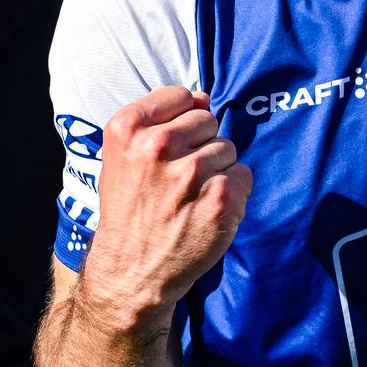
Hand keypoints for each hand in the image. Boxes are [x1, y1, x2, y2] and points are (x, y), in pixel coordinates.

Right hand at [83, 87, 250, 332]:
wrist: (132, 271)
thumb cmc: (130, 211)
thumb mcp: (123, 158)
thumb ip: (158, 121)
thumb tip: (203, 98)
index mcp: (128, 129)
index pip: (182, 96)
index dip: (182, 120)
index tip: (170, 146)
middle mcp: (158, 146)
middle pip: (208, 120)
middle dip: (200, 144)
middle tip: (180, 178)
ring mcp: (192, 173)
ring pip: (227, 148)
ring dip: (217, 170)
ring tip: (191, 197)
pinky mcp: (221, 198)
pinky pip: (244, 174)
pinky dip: (233, 193)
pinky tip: (208, 211)